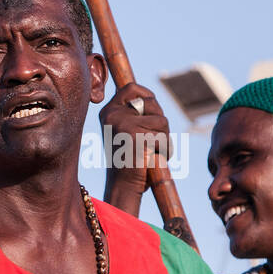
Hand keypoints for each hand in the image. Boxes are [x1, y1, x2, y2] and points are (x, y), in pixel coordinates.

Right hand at [99, 82, 170, 214]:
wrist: (122, 186)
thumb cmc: (129, 159)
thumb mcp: (127, 130)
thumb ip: (134, 113)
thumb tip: (146, 97)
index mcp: (108, 112)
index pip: (132, 88)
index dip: (146, 95)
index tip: (149, 111)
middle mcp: (112, 115)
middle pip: (151, 102)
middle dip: (159, 121)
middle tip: (148, 141)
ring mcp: (123, 125)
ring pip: (162, 121)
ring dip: (164, 138)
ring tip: (150, 152)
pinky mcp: (136, 137)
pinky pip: (163, 137)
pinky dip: (164, 150)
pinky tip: (151, 160)